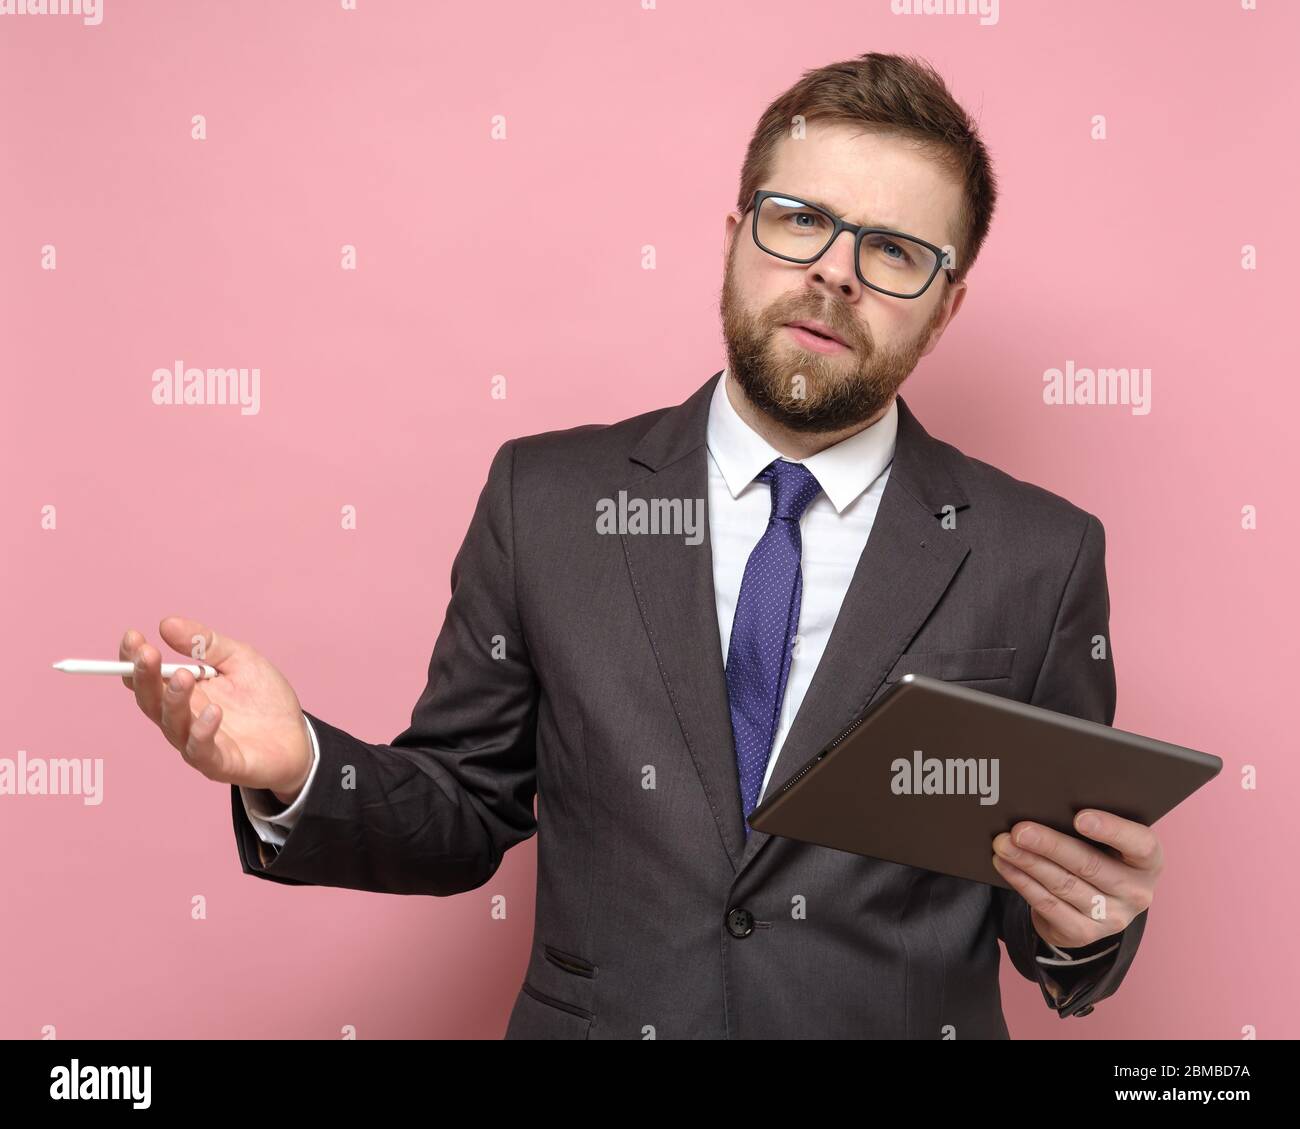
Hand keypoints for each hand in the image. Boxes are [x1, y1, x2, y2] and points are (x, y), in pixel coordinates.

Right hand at [119, 617, 312, 804]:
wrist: (298, 736)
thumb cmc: (263, 697)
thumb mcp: (239, 659)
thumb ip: (205, 643)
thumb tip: (166, 623)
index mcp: (183, 692)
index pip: (147, 677)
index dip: (133, 659)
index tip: (133, 636)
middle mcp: (182, 719)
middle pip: (150, 701)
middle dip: (145, 677)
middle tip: (148, 653)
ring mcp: (198, 743)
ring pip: (172, 725)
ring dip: (174, 700)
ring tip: (184, 676)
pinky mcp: (219, 763)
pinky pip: (201, 750)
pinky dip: (203, 731)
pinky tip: (214, 711)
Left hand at [991, 810, 1161, 949]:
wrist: (1097, 904)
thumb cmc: (1100, 855)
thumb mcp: (1108, 841)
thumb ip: (1090, 823)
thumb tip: (1045, 802)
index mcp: (1148, 861)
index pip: (1140, 844)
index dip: (1111, 830)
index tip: (1080, 817)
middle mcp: (1136, 892)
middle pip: (1091, 865)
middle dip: (1050, 845)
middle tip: (1020, 830)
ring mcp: (1112, 917)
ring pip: (1064, 885)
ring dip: (1028, 862)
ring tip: (1003, 844)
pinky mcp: (1084, 933)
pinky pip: (1048, 905)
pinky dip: (1022, 882)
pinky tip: (1005, 865)